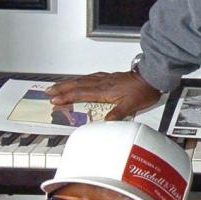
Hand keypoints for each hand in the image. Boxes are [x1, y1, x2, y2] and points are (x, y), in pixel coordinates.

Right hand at [46, 70, 160, 120]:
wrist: (152, 77)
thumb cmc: (142, 90)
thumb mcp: (130, 106)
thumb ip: (116, 114)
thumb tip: (104, 122)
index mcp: (104, 90)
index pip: (80, 93)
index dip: (66, 96)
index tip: (54, 99)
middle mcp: (102, 83)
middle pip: (77, 84)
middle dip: (61, 88)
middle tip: (49, 91)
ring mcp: (105, 78)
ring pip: (82, 80)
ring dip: (68, 82)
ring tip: (58, 85)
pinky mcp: (110, 77)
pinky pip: (90, 77)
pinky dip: (81, 79)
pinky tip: (80, 80)